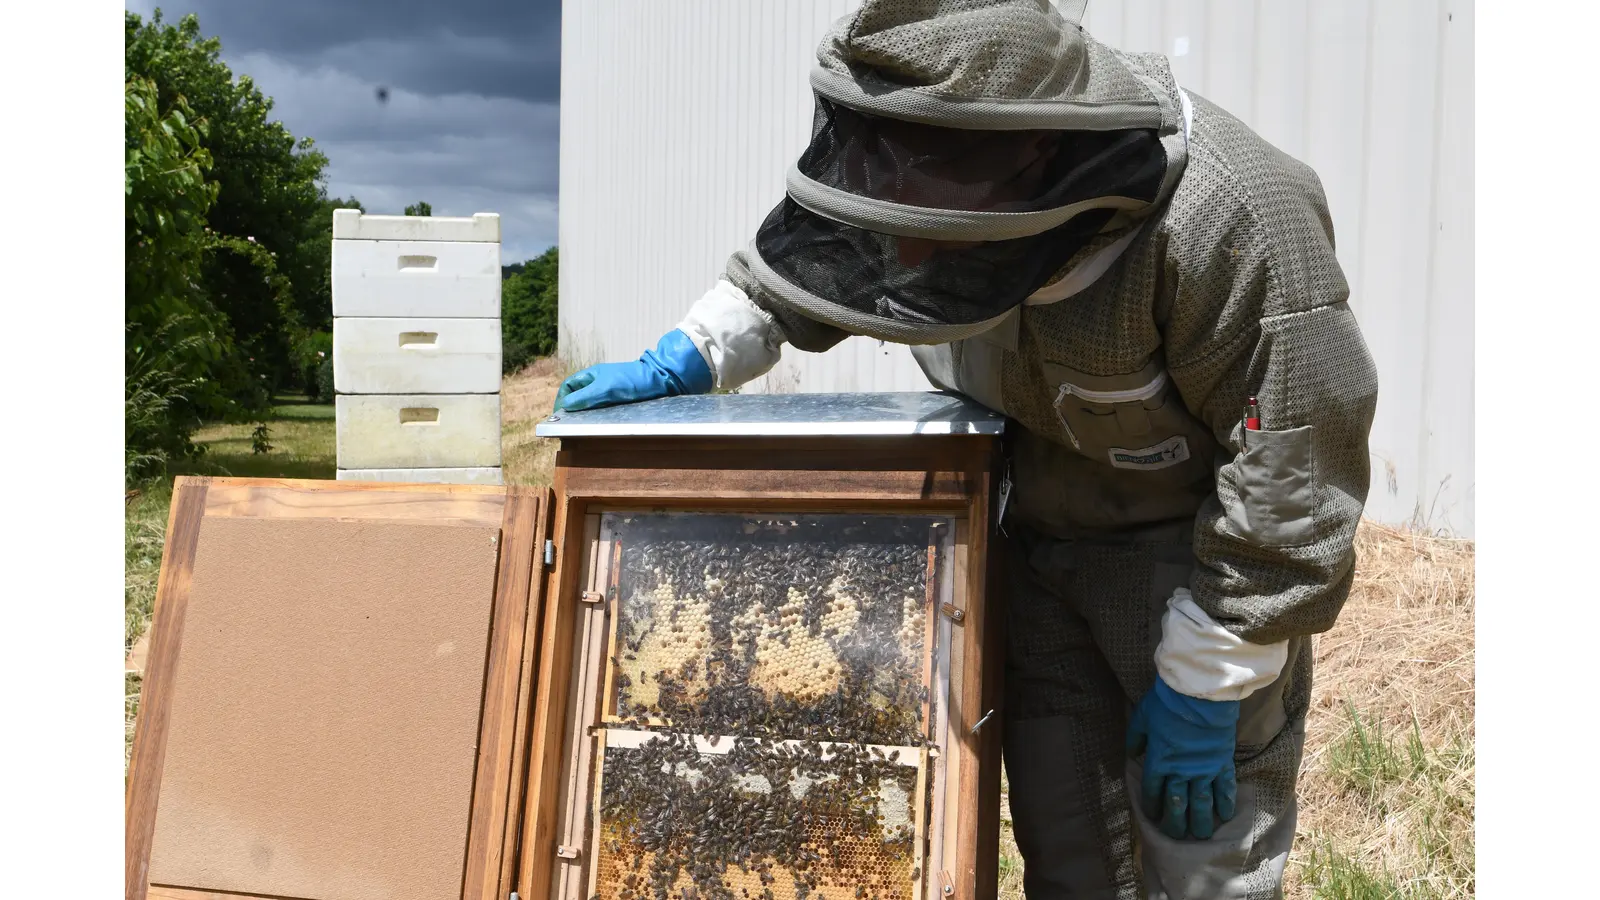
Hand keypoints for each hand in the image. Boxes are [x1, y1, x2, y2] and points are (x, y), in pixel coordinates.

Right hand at [554, 328, 712, 411]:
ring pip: (590, 405)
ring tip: (581, 426)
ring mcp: (609, 392)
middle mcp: (598, 383)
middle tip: (569, 424)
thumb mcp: (605, 388)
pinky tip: (598, 424)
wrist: (660, 380)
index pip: (568, 387)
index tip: (559, 415)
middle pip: (577, 397)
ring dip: (585, 414)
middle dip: (571, 409)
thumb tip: (565, 406)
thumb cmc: (632, 380)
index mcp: (591, 375)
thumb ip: (585, 397)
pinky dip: (598, 417)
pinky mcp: (620, 400)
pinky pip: (603, 409)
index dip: (561, 400)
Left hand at [1126, 676, 1238, 839]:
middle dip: (1175, 824)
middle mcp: (1181, 772)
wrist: (1200, 694)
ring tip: (1200, 835)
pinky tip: (1224, 816)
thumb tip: (1133, 753)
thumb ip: (1136, 738)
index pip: (1153, 792)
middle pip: (1177, 805)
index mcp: (1159, 762)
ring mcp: (1204, 770)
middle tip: (1176, 835)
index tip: (1153, 817)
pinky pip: (1224, 789)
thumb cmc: (1167, 703)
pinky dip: (1225, 804)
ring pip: (1202, 804)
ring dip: (1200, 821)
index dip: (1152, 807)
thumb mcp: (1141, 717)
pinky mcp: (1223, 764)